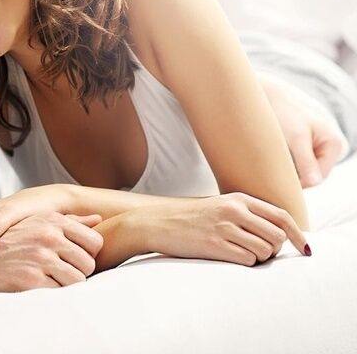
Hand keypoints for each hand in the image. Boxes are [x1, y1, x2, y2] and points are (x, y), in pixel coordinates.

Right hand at [0, 212, 103, 293]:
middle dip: (79, 273)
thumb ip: (70, 221)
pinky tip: (39, 287)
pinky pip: (60, 293)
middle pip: (89, 264)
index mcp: (52, 220)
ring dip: (67, 285)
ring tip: (51, 281)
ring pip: (77, 280)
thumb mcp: (38, 222)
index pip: (95, 241)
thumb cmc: (10, 242)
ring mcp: (40, 257)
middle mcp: (48, 235)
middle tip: (62, 274)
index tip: (76, 260)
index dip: (89, 255)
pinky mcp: (31, 279)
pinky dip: (53, 294)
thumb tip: (98, 218)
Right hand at [139, 192, 309, 265]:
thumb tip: (278, 232)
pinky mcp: (214, 245)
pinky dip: (245, 263)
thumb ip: (246, 213)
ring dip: (259, 258)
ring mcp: (224, 227)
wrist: (156, 221)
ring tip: (241, 253)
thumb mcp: (220, 205)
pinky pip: (247, 260)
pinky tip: (229, 257)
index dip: (298, 234)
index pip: (281, 216)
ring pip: (265, 251)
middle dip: (275, 250)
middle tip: (260, 252)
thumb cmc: (189, 217)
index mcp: (238, 199)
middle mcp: (234, 211)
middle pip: (277, 237)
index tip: (305, 248)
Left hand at [260, 74, 348, 186]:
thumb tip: (315, 183)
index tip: (279, 180)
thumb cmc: (284, 112)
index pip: (320, 176)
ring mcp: (318, 143)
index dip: (300, 182)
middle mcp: (330, 145)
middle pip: (312, 173)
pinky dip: (287, 159)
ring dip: (290, 167)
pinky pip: (297, 159)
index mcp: (334, 143)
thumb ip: (305, 160)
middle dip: (295, 174)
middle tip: (273, 169)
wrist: (270, 94)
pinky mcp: (306, 142)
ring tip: (274, 157)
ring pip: (304, 167)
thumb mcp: (295, 137)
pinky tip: (275, 152)